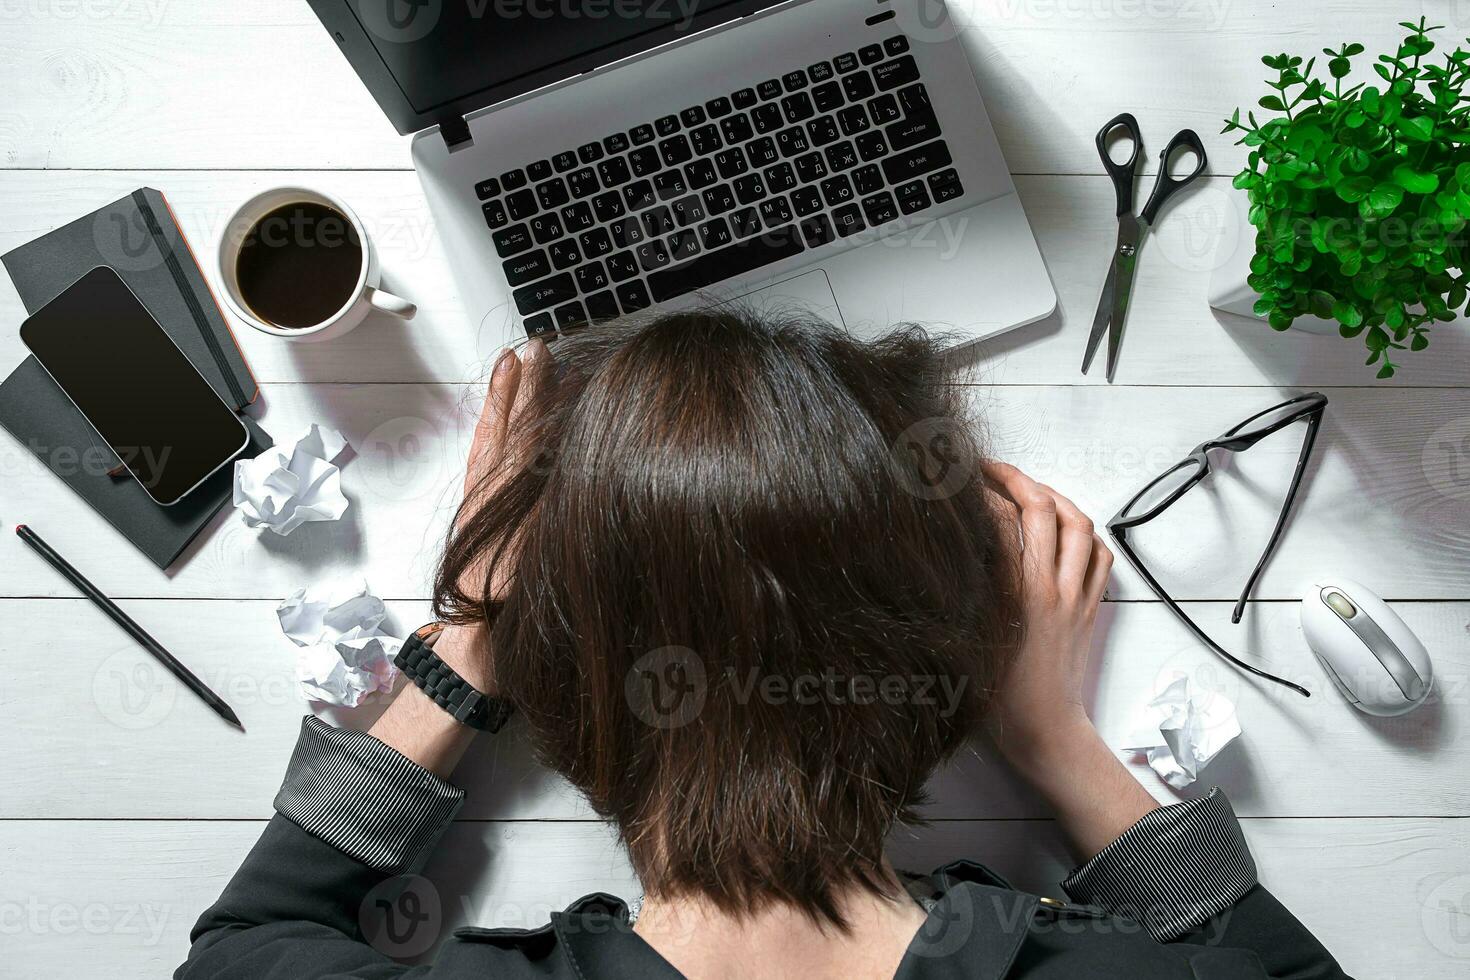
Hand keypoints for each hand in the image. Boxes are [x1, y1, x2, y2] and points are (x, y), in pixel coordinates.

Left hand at [436, 339, 549, 692]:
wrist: (477, 653)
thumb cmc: (516, 617)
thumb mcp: (545, 561)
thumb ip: (557, 509)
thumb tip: (574, 458)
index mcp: (516, 502)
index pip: (535, 435)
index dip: (546, 396)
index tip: (558, 360)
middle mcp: (496, 496)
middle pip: (515, 427)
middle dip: (528, 385)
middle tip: (539, 345)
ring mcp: (482, 503)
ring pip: (495, 437)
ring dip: (506, 398)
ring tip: (513, 362)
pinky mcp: (474, 516)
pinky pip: (480, 460)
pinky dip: (488, 430)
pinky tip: (493, 416)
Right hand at [982, 461, 1112, 762]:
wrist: (1046, 731)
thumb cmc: (999, 698)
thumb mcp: (970, 638)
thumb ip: (967, 591)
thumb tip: (953, 550)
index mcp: (1015, 595)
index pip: (1001, 520)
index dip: (980, 493)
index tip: (959, 483)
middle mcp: (1050, 588)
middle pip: (1042, 508)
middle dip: (1016, 478)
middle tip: (991, 470)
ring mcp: (1076, 596)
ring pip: (1078, 524)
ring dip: (1054, 496)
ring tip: (1029, 488)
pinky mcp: (1091, 608)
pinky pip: (1098, 555)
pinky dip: (1084, 532)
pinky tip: (1065, 528)